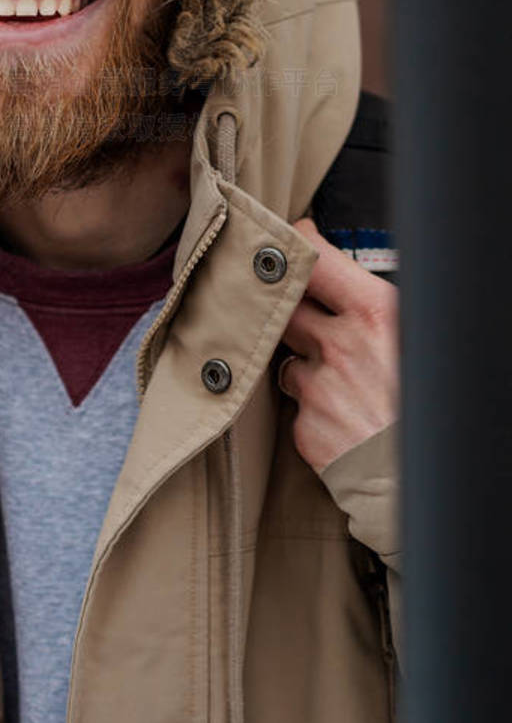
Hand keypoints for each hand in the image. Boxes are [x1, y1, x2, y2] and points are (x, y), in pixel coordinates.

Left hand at [278, 218, 398, 472]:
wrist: (423, 482)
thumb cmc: (435, 407)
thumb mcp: (416, 335)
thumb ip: (377, 307)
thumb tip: (349, 280)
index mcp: (375, 313)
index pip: (313, 257)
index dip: (299, 244)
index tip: (297, 240)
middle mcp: (339, 346)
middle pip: (287, 304)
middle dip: (294, 307)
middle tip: (310, 313)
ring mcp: (317, 388)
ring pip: (290, 358)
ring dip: (308, 366)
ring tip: (347, 386)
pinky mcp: (304, 428)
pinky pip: (296, 406)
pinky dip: (313, 410)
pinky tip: (345, 422)